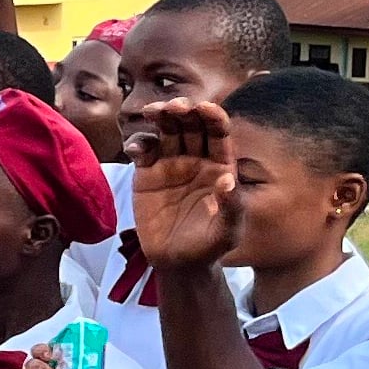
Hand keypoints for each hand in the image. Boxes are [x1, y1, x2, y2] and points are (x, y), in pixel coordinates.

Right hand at [128, 98, 245, 268]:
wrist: (178, 262)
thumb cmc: (209, 246)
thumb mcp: (228, 232)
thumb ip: (232, 207)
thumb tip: (228, 180)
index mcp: (220, 165)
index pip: (218, 133)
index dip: (213, 117)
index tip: (205, 107)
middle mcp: (196, 159)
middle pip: (191, 125)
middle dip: (184, 111)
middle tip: (174, 106)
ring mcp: (170, 164)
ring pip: (166, 131)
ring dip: (160, 117)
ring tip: (153, 111)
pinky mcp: (146, 174)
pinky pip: (143, 150)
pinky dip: (138, 143)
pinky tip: (135, 147)